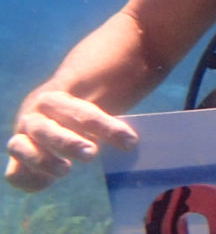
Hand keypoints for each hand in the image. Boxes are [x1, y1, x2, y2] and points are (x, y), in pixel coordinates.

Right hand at [5, 91, 137, 191]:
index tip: (130, 141)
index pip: (81, 112)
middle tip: (92, 154)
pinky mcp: (17, 162)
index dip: (106, 127)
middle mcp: (32, 117)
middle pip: (44, 129)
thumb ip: (113, 120)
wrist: (50, 113)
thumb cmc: (81, 114)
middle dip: (68, 143)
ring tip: (66, 170)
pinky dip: (28, 180)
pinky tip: (47, 183)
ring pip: (20, 148)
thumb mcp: (95, 109)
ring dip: (42, 161)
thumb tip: (134, 140)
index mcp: (55, 99)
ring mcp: (21, 139)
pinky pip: (14, 174)